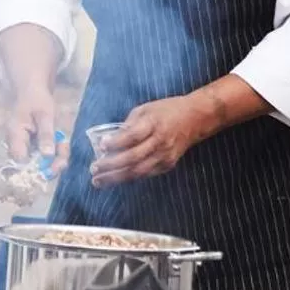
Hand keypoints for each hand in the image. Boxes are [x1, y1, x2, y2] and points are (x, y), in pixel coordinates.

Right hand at [6, 84, 67, 177]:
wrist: (33, 89)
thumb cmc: (37, 99)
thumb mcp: (45, 115)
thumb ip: (46, 135)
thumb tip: (47, 156)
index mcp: (15, 135)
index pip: (21, 160)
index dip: (36, 168)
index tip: (54, 167)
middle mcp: (16, 143)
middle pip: (30, 164)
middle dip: (49, 165)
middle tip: (64, 163)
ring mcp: (24, 144)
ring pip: (38, 160)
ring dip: (54, 158)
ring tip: (64, 148)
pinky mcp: (31, 143)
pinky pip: (43, 153)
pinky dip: (54, 150)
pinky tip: (61, 143)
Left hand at [91, 93, 217, 186]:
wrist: (195, 119)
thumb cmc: (167, 110)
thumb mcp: (146, 109)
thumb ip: (128, 124)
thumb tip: (110, 139)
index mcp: (153, 124)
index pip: (132, 136)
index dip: (115, 142)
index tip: (101, 145)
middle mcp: (159, 142)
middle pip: (133, 157)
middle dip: (110, 165)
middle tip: (93, 168)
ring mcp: (164, 156)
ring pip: (138, 171)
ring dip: (116, 177)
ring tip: (98, 180)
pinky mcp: (167, 165)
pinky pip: (145, 174)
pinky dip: (129, 177)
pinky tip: (115, 178)